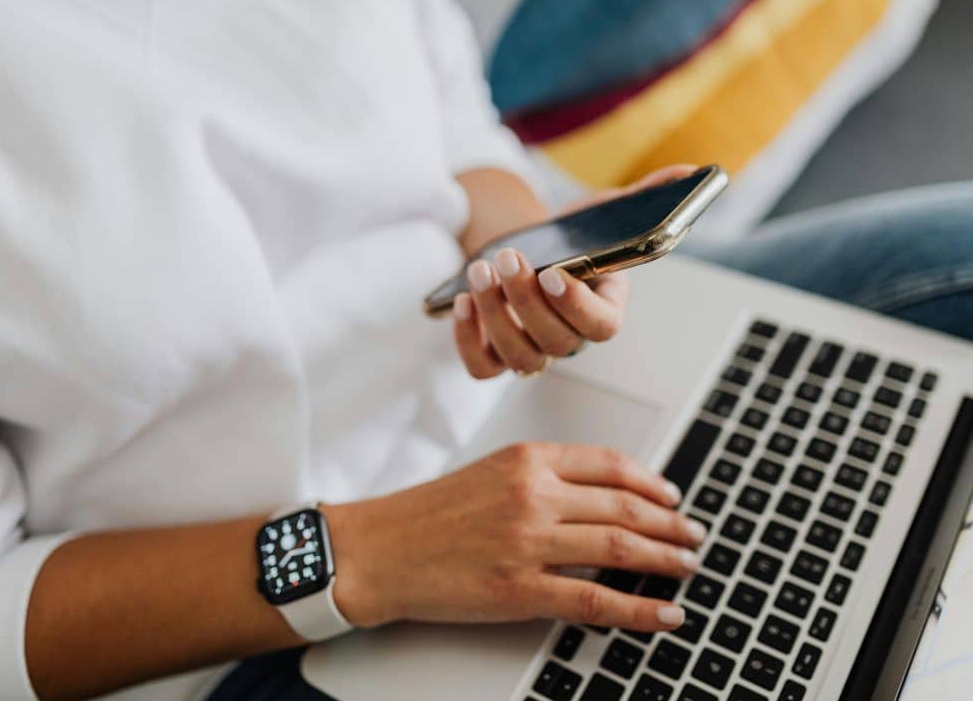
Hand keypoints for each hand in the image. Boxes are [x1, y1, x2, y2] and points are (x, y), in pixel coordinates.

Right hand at [324, 442, 706, 631]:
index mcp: (527, 459)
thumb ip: (543, 477)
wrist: (379, 549)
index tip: (672, 498)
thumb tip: (601, 496)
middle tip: (693, 536)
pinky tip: (664, 613)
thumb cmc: (430, 512)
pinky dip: (639, 610)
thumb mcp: (490, 473)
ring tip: (688, 567)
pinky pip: (596, 601)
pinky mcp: (520, 590)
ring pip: (620, 548)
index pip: (610, 465)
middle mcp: (533, 494)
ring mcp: (528, 542)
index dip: (651, 484)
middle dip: (670, 524)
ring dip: (665, 559)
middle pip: (624, 506)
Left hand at [452, 165, 697, 377]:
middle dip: (526, 301)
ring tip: (480, 271)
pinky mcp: (495, 355)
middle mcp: (570, 337)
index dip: (577, 305)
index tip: (555, 272)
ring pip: (520, 358)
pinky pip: (482, 368)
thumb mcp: (601, 214)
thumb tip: (688, 173)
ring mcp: (533, 350)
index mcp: (604, 307)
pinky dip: (468, 341)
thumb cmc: (568, 238)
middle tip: (507, 257)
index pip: (602, 326)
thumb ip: (642, 198)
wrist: (525, 252)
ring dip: (496, 315)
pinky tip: (462, 301)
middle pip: (557, 342)